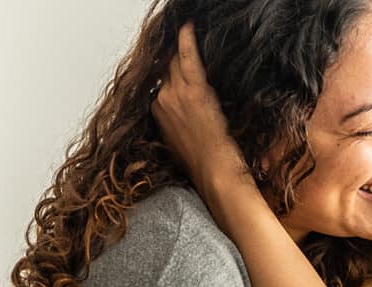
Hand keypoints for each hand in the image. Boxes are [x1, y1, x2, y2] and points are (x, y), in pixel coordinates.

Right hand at [150, 23, 253, 198]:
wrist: (214, 174)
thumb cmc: (201, 164)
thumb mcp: (179, 143)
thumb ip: (176, 123)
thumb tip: (183, 115)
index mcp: (157, 113)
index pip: (160, 80)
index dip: (167, 69)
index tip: (171, 60)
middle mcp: (161, 101)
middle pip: (165, 67)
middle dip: (171, 55)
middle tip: (177, 38)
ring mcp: (176, 95)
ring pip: (174, 60)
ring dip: (178, 46)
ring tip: (185, 30)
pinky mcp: (195, 91)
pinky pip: (188, 58)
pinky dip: (188, 40)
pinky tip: (189, 27)